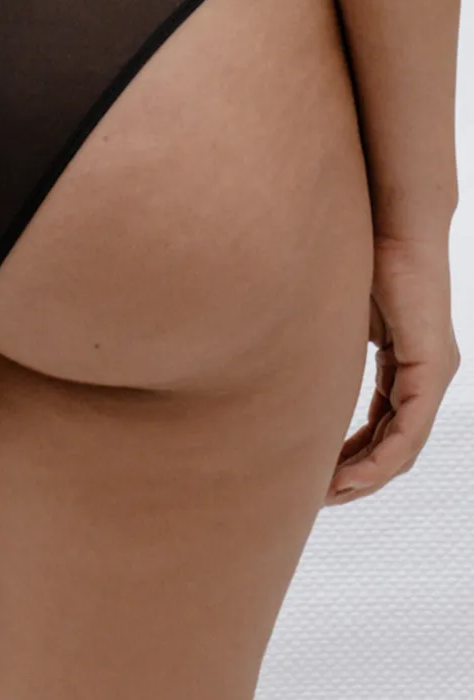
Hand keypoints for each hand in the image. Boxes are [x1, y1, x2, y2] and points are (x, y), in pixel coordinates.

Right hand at [324, 232, 459, 504]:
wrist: (394, 220)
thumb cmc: (361, 254)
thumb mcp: (337, 315)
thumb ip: (326, 346)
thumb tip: (284, 362)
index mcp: (406, 361)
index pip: (382, 423)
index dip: (352, 453)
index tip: (319, 473)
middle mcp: (426, 373)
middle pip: (394, 444)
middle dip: (357, 475)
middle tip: (321, 497)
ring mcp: (434, 372)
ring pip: (403, 445)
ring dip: (366, 475)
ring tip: (330, 493)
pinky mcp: (433, 365)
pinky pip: (408, 429)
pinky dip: (379, 456)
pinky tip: (353, 474)